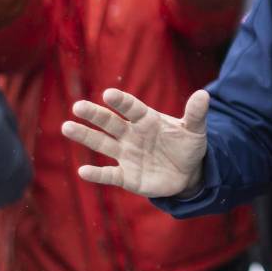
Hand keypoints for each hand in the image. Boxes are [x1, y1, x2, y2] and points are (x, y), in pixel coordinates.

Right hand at [62, 87, 210, 197]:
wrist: (188, 173)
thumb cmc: (187, 146)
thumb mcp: (195, 130)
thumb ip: (196, 114)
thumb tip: (204, 94)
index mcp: (147, 119)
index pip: (132, 108)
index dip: (121, 101)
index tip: (108, 94)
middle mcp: (132, 134)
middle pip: (110, 123)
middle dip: (95, 115)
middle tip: (77, 106)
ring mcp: (127, 154)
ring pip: (102, 144)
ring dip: (85, 136)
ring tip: (67, 127)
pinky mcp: (126, 176)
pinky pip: (109, 174)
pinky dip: (97, 174)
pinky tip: (83, 171)